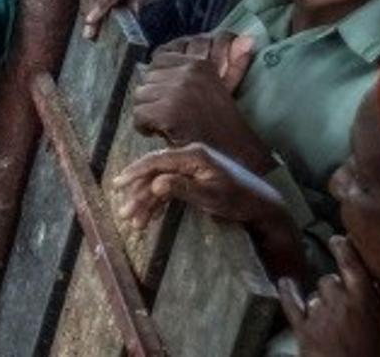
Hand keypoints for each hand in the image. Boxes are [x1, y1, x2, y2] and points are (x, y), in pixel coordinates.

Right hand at [111, 143, 287, 232]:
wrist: (262, 206)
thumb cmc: (239, 200)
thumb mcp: (211, 196)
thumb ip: (182, 188)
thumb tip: (155, 184)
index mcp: (193, 155)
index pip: (156, 160)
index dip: (134, 172)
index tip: (117, 184)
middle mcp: (189, 157)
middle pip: (154, 174)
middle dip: (138, 195)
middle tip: (124, 214)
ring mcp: (190, 168)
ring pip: (158, 184)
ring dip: (146, 203)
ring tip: (135, 223)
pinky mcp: (191, 178)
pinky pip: (168, 188)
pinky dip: (158, 204)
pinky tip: (149, 218)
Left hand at [132, 32, 271, 170]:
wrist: (233, 155)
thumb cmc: (223, 125)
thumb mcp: (224, 88)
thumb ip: (230, 63)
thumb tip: (246, 37)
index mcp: (200, 64)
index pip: (160, 58)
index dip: (160, 80)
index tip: (170, 97)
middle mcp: (189, 72)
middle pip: (147, 78)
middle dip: (154, 98)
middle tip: (170, 115)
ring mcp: (178, 90)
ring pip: (140, 96)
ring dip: (149, 113)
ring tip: (167, 124)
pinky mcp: (168, 111)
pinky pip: (139, 115)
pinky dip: (145, 127)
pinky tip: (161, 133)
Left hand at [279, 237, 379, 356]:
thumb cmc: (378, 356)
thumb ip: (378, 305)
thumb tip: (373, 290)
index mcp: (365, 299)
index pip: (351, 264)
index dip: (344, 249)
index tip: (339, 240)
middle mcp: (340, 301)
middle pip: (329, 280)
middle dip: (334, 288)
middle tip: (342, 302)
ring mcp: (319, 314)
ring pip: (314, 294)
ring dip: (320, 300)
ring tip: (329, 316)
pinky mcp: (303, 329)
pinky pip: (290, 304)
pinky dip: (286, 292)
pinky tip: (284, 284)